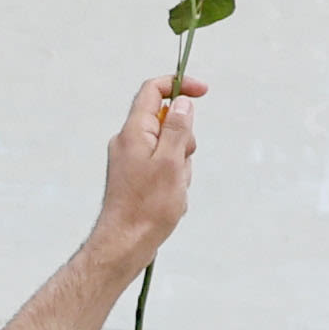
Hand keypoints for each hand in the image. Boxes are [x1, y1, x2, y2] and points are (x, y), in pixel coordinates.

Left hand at [96, 73, 206, 265]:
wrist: (125, 244)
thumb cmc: (147, 206)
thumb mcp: (171, 161)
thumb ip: (177, 127)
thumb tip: (182, 102)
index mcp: (133, 132)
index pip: (153, 91)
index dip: (179, 85)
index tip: (203, 92)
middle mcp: (128, 142)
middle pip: (168, 123)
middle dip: (185, 142)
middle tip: (180, 165)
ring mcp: (132, 161)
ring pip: (170, 150)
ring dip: (181, 167)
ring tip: (173, 190)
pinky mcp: (137, 179)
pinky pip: (165, 170)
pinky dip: (174, 182)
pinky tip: (170, 201)